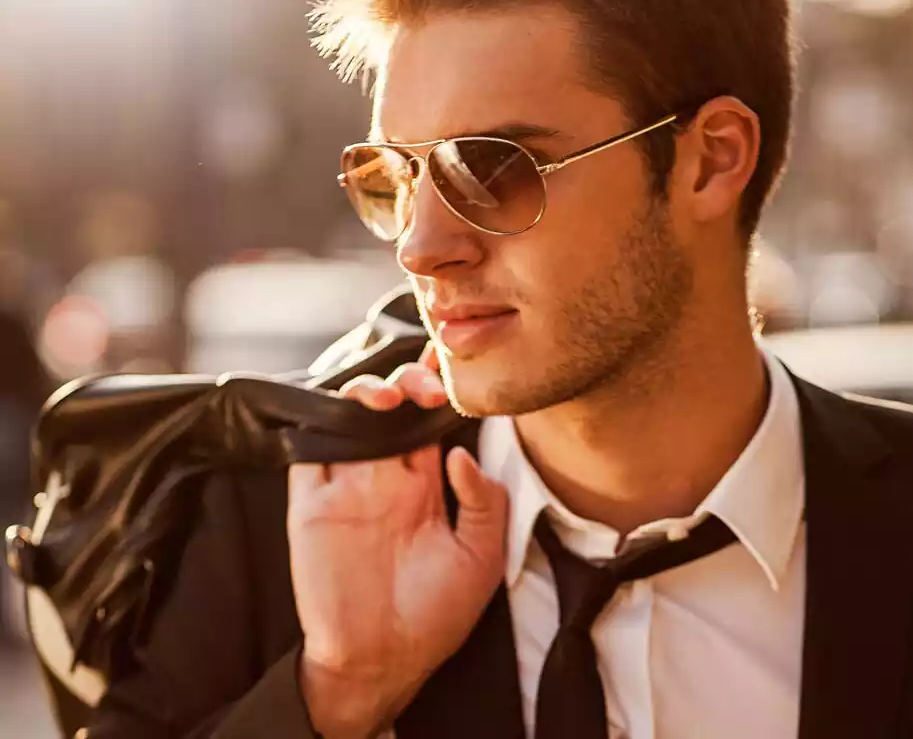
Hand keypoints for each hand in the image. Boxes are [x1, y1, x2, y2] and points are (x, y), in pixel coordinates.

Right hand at [287, 345, 507, 736]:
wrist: (380, 661)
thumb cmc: (435, 616)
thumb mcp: (481, 559)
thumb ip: (483, 504)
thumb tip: (463, 453)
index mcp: (425, 488)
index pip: (430, 425)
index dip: (440, 394)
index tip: (457, 371)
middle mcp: (386, 480)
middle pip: (393, 408)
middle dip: (412, 381)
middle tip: (430, 387)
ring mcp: (347, 487)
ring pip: (349, 416)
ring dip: (367, 392)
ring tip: (391, 397)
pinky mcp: (311, 503)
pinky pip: (307, 449)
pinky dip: (319, 421)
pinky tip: (347, 411)